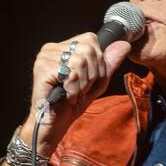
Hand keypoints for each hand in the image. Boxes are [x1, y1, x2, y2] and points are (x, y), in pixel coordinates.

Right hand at [24, 32, 131, 149]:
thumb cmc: (70, 105)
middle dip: (92, 75)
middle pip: (89, 49)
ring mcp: (44, 57)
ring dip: (83, 85)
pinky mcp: (41, 69)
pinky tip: (67, 97)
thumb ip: (109, 65)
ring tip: (74, 94)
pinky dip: (74, 90)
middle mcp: (51, 48)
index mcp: (62, 47)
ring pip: (81, 61)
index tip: (90, 81)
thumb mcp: (96, 84)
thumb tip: (124, 45)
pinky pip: (71, 74)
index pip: (90, 39)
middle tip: (81, 91)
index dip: (98, 62)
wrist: (52, 126)